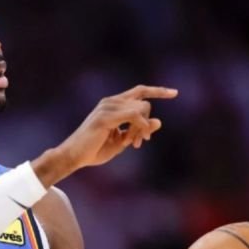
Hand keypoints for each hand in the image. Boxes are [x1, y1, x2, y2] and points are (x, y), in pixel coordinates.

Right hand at [31, 85, 177, 186]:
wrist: (74, 156)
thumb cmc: (94, 150)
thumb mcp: (123, 141)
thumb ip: (139, 131)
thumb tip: (159, 121)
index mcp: (113, 105)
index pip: (140, 91)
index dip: (158, 91)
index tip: (175, 93)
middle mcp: (110, 101)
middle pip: (143, 102)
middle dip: (147, 122)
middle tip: (140, 142)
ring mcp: (107, 107)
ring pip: (140, 109)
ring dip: (141, 129)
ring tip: (133, 144)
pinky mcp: (105, 116)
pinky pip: (134, 116)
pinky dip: (139, 128)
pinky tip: (133, 141)